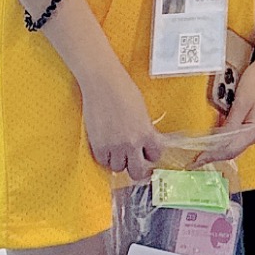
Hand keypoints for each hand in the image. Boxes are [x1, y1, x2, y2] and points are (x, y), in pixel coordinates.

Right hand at [80, 58, 164, 180]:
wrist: (103, 83)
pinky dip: (105, 157)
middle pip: (137, 172)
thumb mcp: (142, 111)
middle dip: (138, 169)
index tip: (148, 154)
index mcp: (146, 133)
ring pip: (118, 168)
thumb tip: (143, 141)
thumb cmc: (123, 90)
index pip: (155, 156)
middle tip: (135, 163)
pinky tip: (106, 147)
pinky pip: (103, 162)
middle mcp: (132, 143)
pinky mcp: (98, 145)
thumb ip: (144, 129)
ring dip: (119, 161)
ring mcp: (114, 146)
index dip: (151, 155)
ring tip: (118, 151)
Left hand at [208, 45, 254, 159]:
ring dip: (220, 147)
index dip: (211, 156)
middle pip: (234, 150)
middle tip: (197, 158)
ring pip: (237, 143)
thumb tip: (218, 140)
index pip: (229, 149)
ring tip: (205, 149)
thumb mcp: (241, 101)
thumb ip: (230, 123)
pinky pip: (241, 135)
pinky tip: (219, 135)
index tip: (197, 161)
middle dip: (214, 154)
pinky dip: (228, 137)